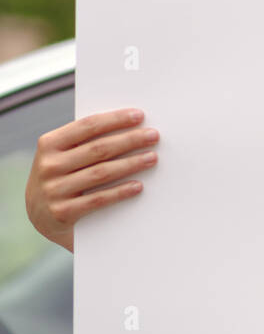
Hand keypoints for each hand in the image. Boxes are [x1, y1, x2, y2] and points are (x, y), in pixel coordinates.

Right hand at [25, 109, 159, 252]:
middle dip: (130, 140)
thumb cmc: (61, 178)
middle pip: (98, 149)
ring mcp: (54, 190)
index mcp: (49, 144)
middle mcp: (49, 165)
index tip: (139, 116)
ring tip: (152, 158)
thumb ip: (84, 142)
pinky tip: (138, 186)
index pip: (87, 126)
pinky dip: (120, 191)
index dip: (115, 119)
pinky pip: (98, 199)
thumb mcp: (62, 156)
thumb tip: (127, 126)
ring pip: (101, 173)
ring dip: (131, 164)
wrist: (40, 218)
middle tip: (153, 136)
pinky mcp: (63, 212)